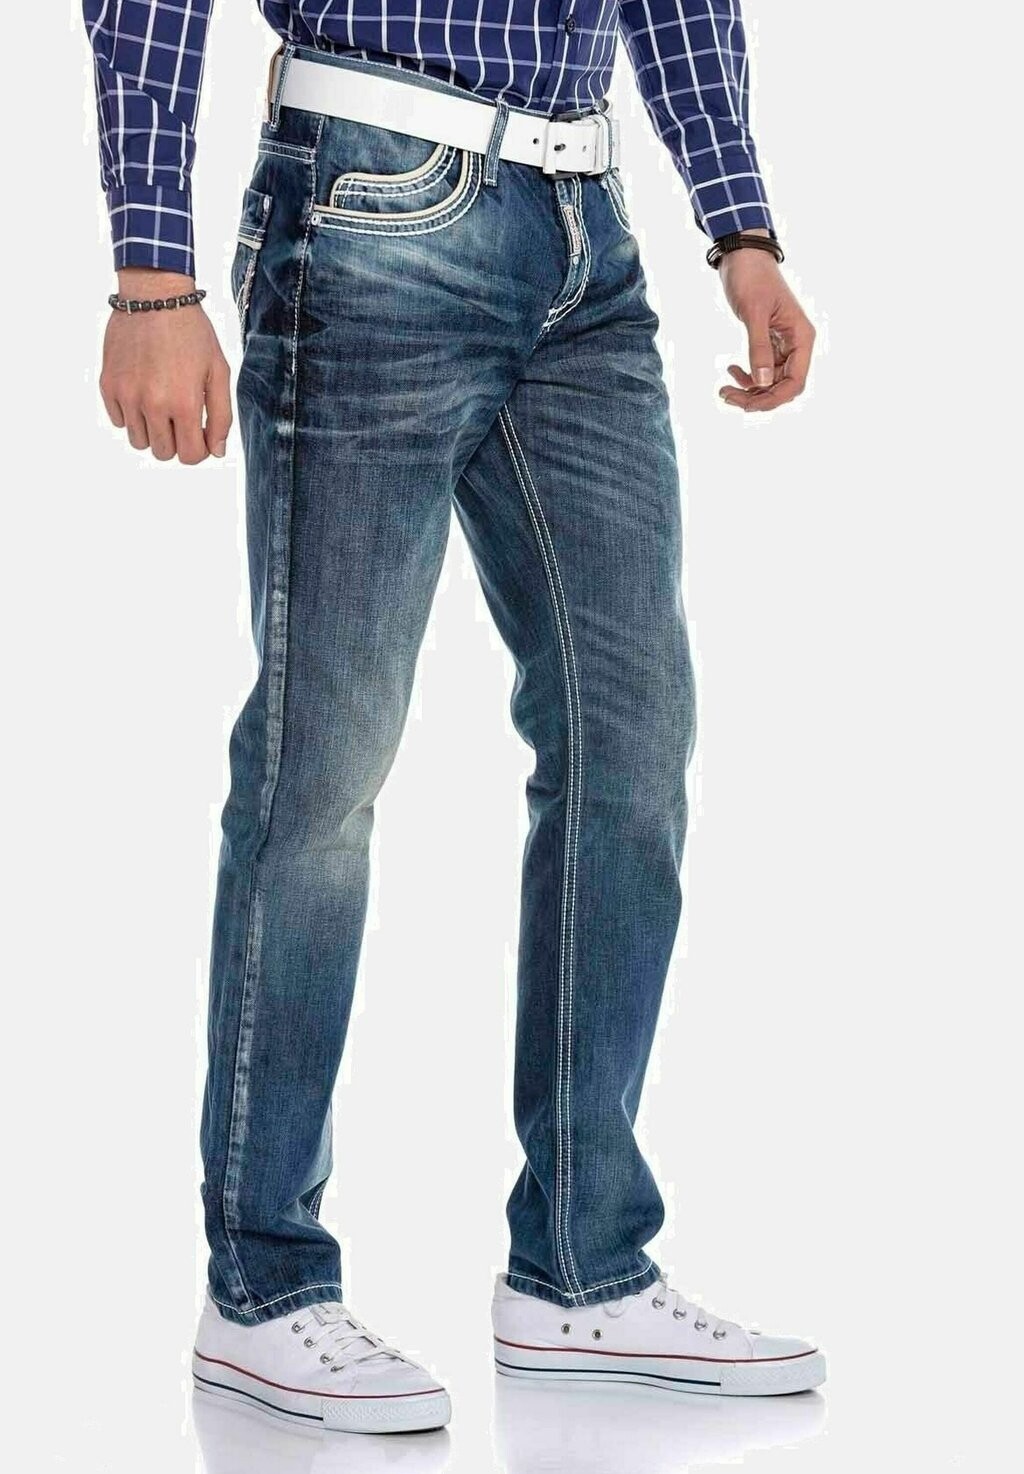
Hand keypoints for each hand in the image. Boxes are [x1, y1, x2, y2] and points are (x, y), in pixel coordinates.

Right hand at [99, 270, 231, 462]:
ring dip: (152, 430)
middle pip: (162, 453)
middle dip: (176, 441)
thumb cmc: (192, 333)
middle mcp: (153, 404)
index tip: (200, 433)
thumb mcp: (218, 371)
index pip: (189, 456)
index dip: (198, 450)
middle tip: (181, 416)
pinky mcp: (108, 384)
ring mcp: (127, 395)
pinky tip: (143, 390)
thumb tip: (215, 451)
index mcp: (184, 403)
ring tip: (161, 403)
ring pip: (138, 441)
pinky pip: (119, 420)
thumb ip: (221, 415)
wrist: (154, 296)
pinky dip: (131, 414)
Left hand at [717, 240, 814, 412]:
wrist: (743, 256)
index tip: (747, 404)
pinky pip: (762, 371)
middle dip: (757, 397)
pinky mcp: (769, 343)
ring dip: (749, 390)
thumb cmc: (751, 277)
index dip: (774, 398)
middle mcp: (796, 344)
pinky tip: (730, 370)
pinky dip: (747, 377)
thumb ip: (758, 348)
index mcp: (801, 337)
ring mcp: (783, 345)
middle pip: (783, 387)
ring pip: (771, 382)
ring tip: (724, 389)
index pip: (795, 382)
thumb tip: (762, 383)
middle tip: (727, 396)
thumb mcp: (753, 313)